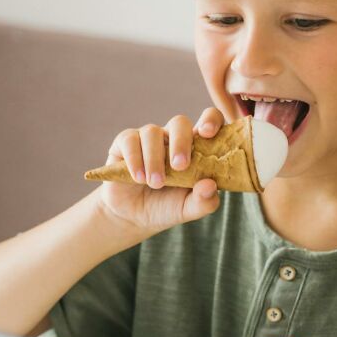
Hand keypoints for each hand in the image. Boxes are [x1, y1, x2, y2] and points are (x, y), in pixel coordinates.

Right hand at [96, 108, 222, 236]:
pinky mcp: (125, 142)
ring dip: (155, 159)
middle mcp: (173, 137)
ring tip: (156, 183)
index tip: (208, 133)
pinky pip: (130, 140)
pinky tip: (139, 178)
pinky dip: (135, 159)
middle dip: (181, 142)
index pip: (209, 119)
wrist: (133, 217)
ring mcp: (149, 137)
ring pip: (152, 132)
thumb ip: (204, 201)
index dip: (211, 120)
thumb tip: (210, 185)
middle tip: (180, 166)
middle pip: (180, 122)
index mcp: (196, 146)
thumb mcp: (188, 209)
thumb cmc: (167, 206)